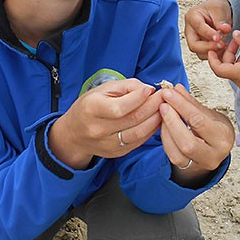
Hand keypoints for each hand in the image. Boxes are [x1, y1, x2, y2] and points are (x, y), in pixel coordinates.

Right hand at [49, 78, 163, 168]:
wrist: (74, 134)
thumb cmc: (89, 107)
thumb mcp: (102, 89)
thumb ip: (126, 86)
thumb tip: (148, 89)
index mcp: (92, 109)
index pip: (120, 107)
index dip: (139, 97)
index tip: (151, 89)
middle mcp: (99, 129)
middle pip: (133, 119)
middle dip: (153, 106)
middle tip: (164, 96)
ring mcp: (108, 144)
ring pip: (139, 133)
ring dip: (156, 119)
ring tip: (164, 108)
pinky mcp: (117, 152)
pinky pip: (139, 141)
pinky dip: (151, 130)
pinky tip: (157, 119)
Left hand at [157, 84, 234, 186]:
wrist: (217, 149)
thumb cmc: (214, 128)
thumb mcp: (208, 113)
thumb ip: (191, 103)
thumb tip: (176, 88)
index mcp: (223, 137)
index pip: (198, 121)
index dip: (181, 106)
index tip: (169, 93)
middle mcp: (214, 154)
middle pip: (187, 142)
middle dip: (172, 121)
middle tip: (163, 105)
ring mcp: (201, 164)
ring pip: (178, 152)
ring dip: (166, 130)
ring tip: (162, 113)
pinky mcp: (189, 168)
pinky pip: (172, 156)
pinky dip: (165, 139)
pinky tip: (164, 126)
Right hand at [184, 0, 232, 60]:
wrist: (217, 12)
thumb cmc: (215, 8)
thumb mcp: (219, 9)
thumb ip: (221, 21)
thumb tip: (225, 29)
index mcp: (192, 17)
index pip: (198, 27)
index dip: (208, 33)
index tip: (218, 38)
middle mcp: (190, 31)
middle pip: (194, 45)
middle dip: (208, 47)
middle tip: (222, 45)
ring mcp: (194, 40)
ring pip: (199, 53)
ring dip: (213, 52)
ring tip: (225, 46)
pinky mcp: (201, 48)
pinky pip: (206, 55)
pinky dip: (216, 55)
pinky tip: (224, 50)